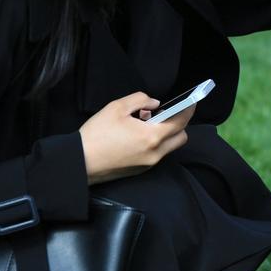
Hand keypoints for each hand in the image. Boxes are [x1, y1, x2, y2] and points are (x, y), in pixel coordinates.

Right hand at [78, 91, 194, 184]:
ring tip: (148, 123)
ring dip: (166, 134)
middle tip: (166, 113)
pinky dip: (156, 144)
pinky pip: (157, 155)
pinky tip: (139, 135)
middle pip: (180, 137)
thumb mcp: (117, 107)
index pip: (181, 122)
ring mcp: (148, 164)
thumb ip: (140, 100)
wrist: (79, 162)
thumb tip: (154, 103)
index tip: (191, 102)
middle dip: (179, 124)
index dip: (188, 110)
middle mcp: (155, 153)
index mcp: (152, 136)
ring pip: (169, 147)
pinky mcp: (140, 170)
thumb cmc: (96, 134)